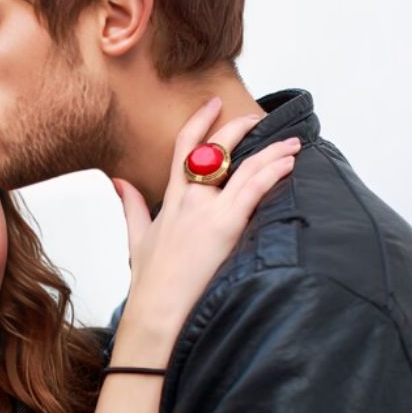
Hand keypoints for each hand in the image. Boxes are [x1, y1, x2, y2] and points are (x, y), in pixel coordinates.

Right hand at [112, 97, 300, 364]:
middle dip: (238, 127)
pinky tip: (289, 162)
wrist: (157, 307)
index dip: (199, 121)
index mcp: (170, 199)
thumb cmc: (150, 280)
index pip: (183, 147)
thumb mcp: (135, 236)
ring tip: (292, 143)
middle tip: (258, 119)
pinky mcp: (225, 225)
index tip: (213, 104)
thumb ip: (131, 204)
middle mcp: (189, 197)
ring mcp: (207, 209)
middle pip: (215, 149)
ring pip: (243, 166)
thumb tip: (119, 181)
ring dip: (271, 150)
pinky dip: (274, 170)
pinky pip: (254, 188)